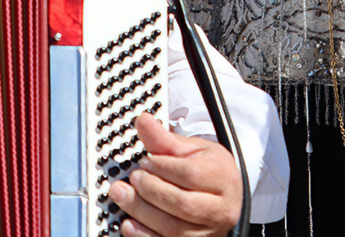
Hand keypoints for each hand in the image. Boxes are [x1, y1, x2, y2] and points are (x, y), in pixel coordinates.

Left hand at [108, 111, 242, 236]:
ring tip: (122, 195)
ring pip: (173, 228)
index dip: (164, 167)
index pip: (190, 174)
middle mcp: (220, 210)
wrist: (222, 199)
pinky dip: (144, 236)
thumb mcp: (192, 151)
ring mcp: (207, 233)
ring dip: (142, 212)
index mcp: (223, 179)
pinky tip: (128, 224)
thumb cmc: (208, 172)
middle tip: (133, 178)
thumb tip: (142, 120)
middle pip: (182, 204)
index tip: (145, 161)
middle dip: (151, 190)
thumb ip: (165, 139)